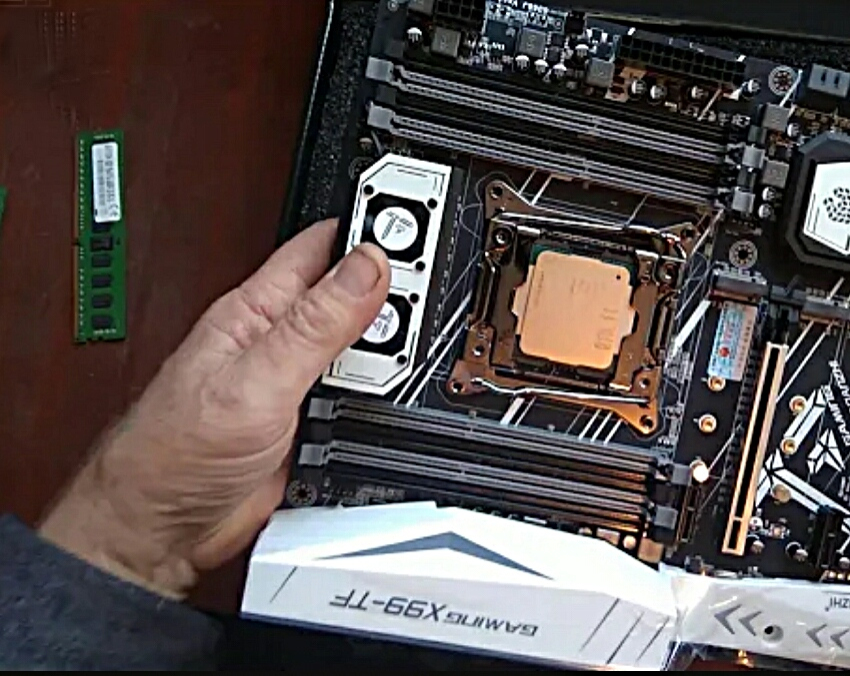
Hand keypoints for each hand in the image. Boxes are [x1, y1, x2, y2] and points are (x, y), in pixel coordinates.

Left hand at [39, 219, 389, 598]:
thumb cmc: (173, 452)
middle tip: (425, 303)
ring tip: (407, 356)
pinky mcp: (311, 423)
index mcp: (257, 310)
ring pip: (362, 350)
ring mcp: (297, 382)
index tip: (416, 222)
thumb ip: (313, 324)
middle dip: (390, 295)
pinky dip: (382, 397)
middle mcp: (280, 341)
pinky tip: (391, 398)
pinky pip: (359, 397)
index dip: (366, 228)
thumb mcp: (254, 380)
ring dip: (388, 353)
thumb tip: (365, 265)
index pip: (323, 247)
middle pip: (352, 297)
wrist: (165, 532)